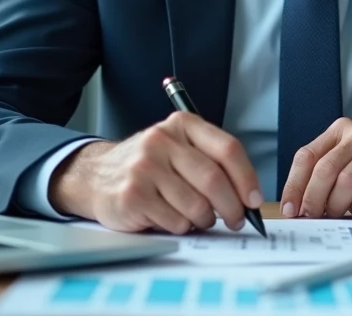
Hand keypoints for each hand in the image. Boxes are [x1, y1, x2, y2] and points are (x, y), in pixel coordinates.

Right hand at [48, 112, 262, 233]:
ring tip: (197, 218)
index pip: (228, 149)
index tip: (254, 200)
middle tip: (236, 220)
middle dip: (232, 207)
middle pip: (214, 180)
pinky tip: (172, 219)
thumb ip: (210, 162)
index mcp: (182, 125)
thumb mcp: (178, 148)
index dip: (247, 178)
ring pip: (197, 205)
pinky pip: (175, 221)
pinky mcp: (133, 195)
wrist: (96, 175)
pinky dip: (181, 226)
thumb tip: (248, 197)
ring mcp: (145, 167)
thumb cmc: (149, 165)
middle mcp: (163, 140)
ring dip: (204, 220)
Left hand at [279, 118, 351, 218]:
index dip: (294, 184)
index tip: (290, 208)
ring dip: (339, 205)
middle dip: (314, 199)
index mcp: (342, 130)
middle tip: (313, 217)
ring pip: (346, 180)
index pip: (307, 155)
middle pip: (324, 168)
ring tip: (341, 215)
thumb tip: (300, 206)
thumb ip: (329, 176)